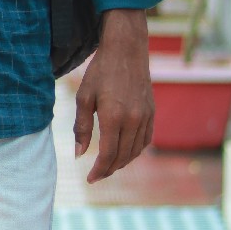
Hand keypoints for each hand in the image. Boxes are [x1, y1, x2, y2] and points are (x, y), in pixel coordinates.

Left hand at [72, 8, 152, 182]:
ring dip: (122, 162)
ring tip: (108, 165)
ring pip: (135, 151)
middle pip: (122, 157)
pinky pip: (145, 141)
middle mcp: (133, 120)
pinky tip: (124, 151)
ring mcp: (145, 117)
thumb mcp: (84, 96)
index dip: (98, 170)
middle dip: (108, 169)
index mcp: (113, 116)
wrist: (127, 50)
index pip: (108, 155)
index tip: (89, 179)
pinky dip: (135, 151)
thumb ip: (81, 127)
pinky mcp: (151, 113)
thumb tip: (79, 154)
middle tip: (96, 174)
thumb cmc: (101, 71)